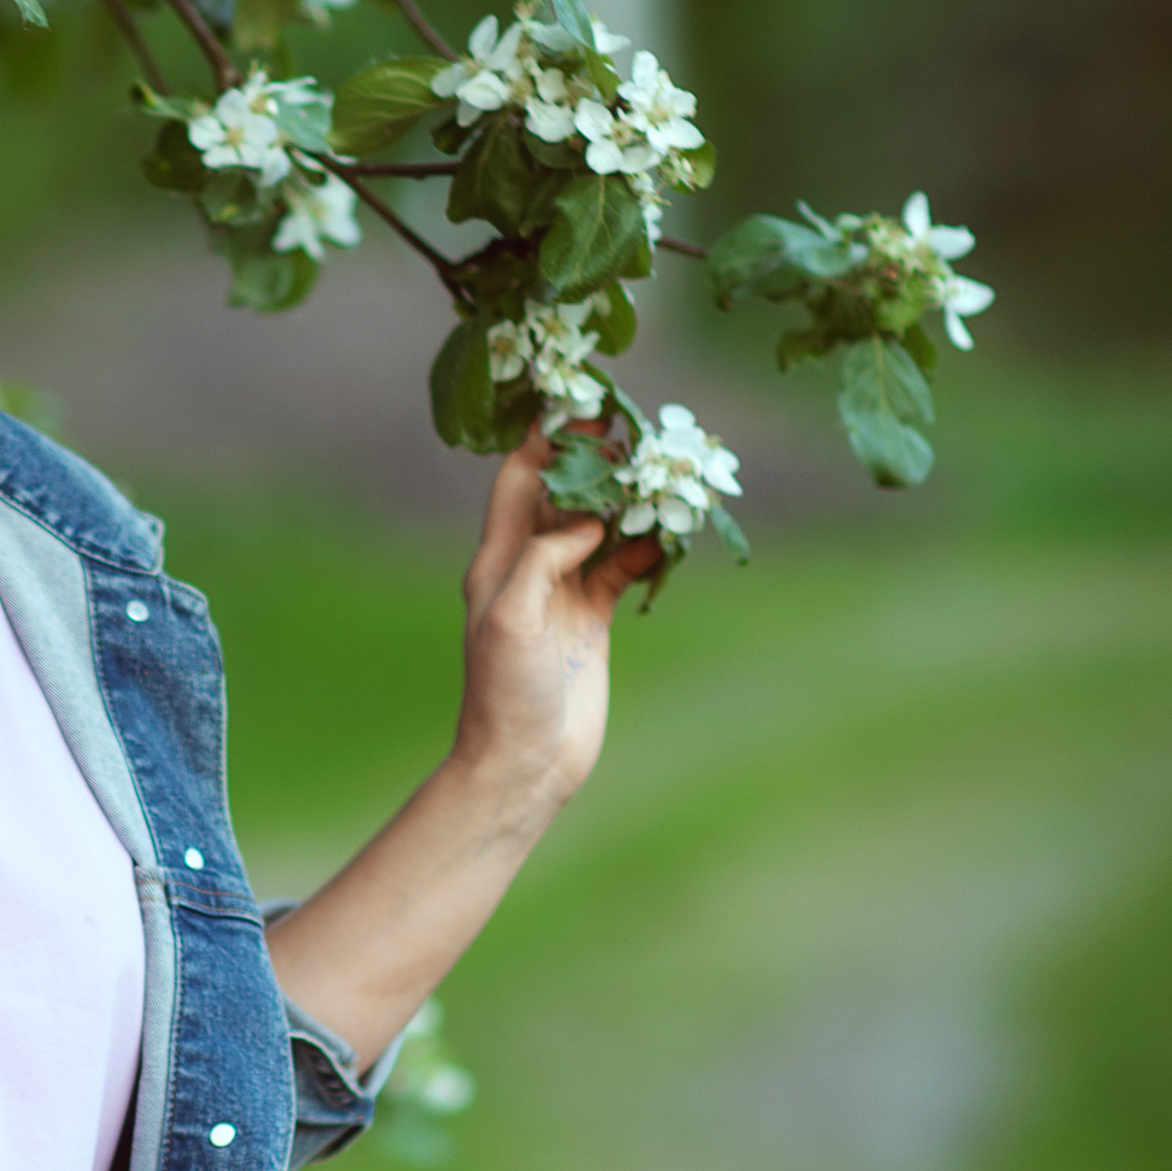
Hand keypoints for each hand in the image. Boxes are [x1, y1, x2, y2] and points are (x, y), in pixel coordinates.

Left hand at [449, 430, 656, 829]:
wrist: (524, 761)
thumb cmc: (503, 691)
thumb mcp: (512, 616)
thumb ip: (544, 558)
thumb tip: (589, 521)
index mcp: (498, 560)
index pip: (522, 480)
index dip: (549, 441)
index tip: (584, 408)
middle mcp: (529, 568)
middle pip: (566, 496)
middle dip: (598, 462)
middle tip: (637, 433)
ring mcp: (564, 593)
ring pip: (602, 530)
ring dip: (631, 504)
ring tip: (665, 475)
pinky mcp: (593, 621)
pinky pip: (624, 570)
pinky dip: (647, 550)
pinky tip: (673, 534)